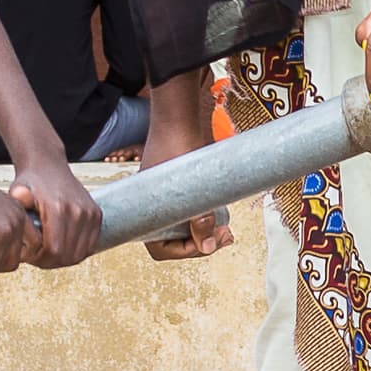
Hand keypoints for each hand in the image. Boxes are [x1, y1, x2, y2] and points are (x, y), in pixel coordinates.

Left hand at [10, 150, 103, 269]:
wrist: (48, 165)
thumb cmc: (30, 182)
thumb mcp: (17, 193)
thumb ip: (16, 211)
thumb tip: (19, 231)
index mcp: (58, 208)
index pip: (55, 250)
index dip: (41, 260)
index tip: (30, 256)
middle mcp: (78, 211)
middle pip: (69, 255)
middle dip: (51, 262)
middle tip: (37, 258)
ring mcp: (90, 213)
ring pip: (80, 253)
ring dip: (64, 259)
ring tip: (49, 253)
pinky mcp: (97, 215)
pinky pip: (90, 245)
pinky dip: (77, 252)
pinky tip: (62, 248)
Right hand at [140, 73, 231, 261]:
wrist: (178, 119)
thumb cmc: (178, 146)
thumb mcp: (193, 186)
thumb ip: (200, 218)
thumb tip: (207, 246)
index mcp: (144, 210)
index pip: (160, 249)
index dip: (185, 251)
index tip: (209, 243)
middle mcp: (152, 207)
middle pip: (174, 241)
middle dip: (200, 243)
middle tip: (226, 237)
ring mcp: (164, 199)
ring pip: (183, 228)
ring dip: (205, 232)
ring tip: (227, 229)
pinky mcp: (176, 191)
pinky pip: (188, 213)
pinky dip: (204, 217)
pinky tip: (221, 214)